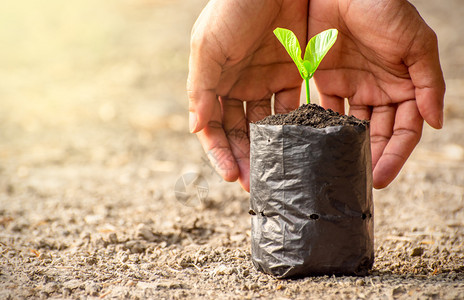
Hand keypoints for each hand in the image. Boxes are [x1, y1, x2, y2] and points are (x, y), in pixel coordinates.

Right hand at [187, 0, 308, 190]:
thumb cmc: (233, 9)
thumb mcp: (209, 47)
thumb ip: (201, 88)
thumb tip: (195, 128)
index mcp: (215, 83)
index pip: (214, 127)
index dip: (220, 152)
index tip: (231, 175)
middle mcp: (239, 87)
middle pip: (242, 132)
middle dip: (247, 158)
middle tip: (258, 186)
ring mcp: (267, 81)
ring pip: (269, 125)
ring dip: (273, 150)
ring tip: (283, 173)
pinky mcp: (294, 72)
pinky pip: (297, 106)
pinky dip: (299, 126)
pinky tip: (306, 145)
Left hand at [308, 0, 444, 187]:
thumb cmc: (385, 10)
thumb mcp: (416, 44)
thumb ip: (428, 84)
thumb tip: (438, 123)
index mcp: (403, 87)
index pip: (404, 131)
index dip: (395, 155)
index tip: (380, 178)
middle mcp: (378, 92)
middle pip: (377, 135)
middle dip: (370, 159)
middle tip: (357, 182)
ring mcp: (351, 88)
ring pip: (350, 128)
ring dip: (345, 150)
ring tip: (335, 170)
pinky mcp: (325, 80)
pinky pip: (324, 110)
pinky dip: (321, 128)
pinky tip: (315, 146)